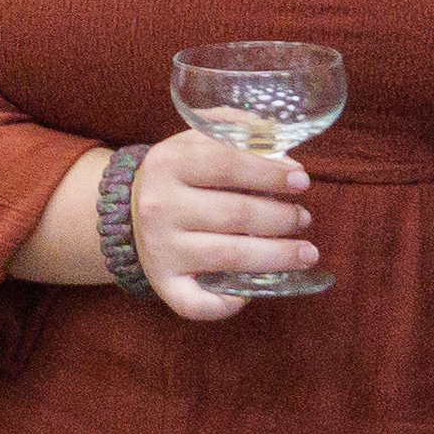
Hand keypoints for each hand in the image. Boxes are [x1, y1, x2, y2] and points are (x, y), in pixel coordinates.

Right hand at [121, 130, 315, 322]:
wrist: (126, 212)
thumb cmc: (178, 176)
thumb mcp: (195, 141)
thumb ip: (234, 129)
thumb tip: (280, 140)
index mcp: (167, 163)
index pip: (228, 164)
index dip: (271, 173)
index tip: (302, 181)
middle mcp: (159, 206)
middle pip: (236, 214)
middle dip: (282, 218)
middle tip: (304, 218)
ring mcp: (159, 248)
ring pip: (230, 257)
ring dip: (277, 257)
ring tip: (307, 253)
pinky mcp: (161, 283)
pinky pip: (197, 303)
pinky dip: (228, 304)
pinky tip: (250, 294)